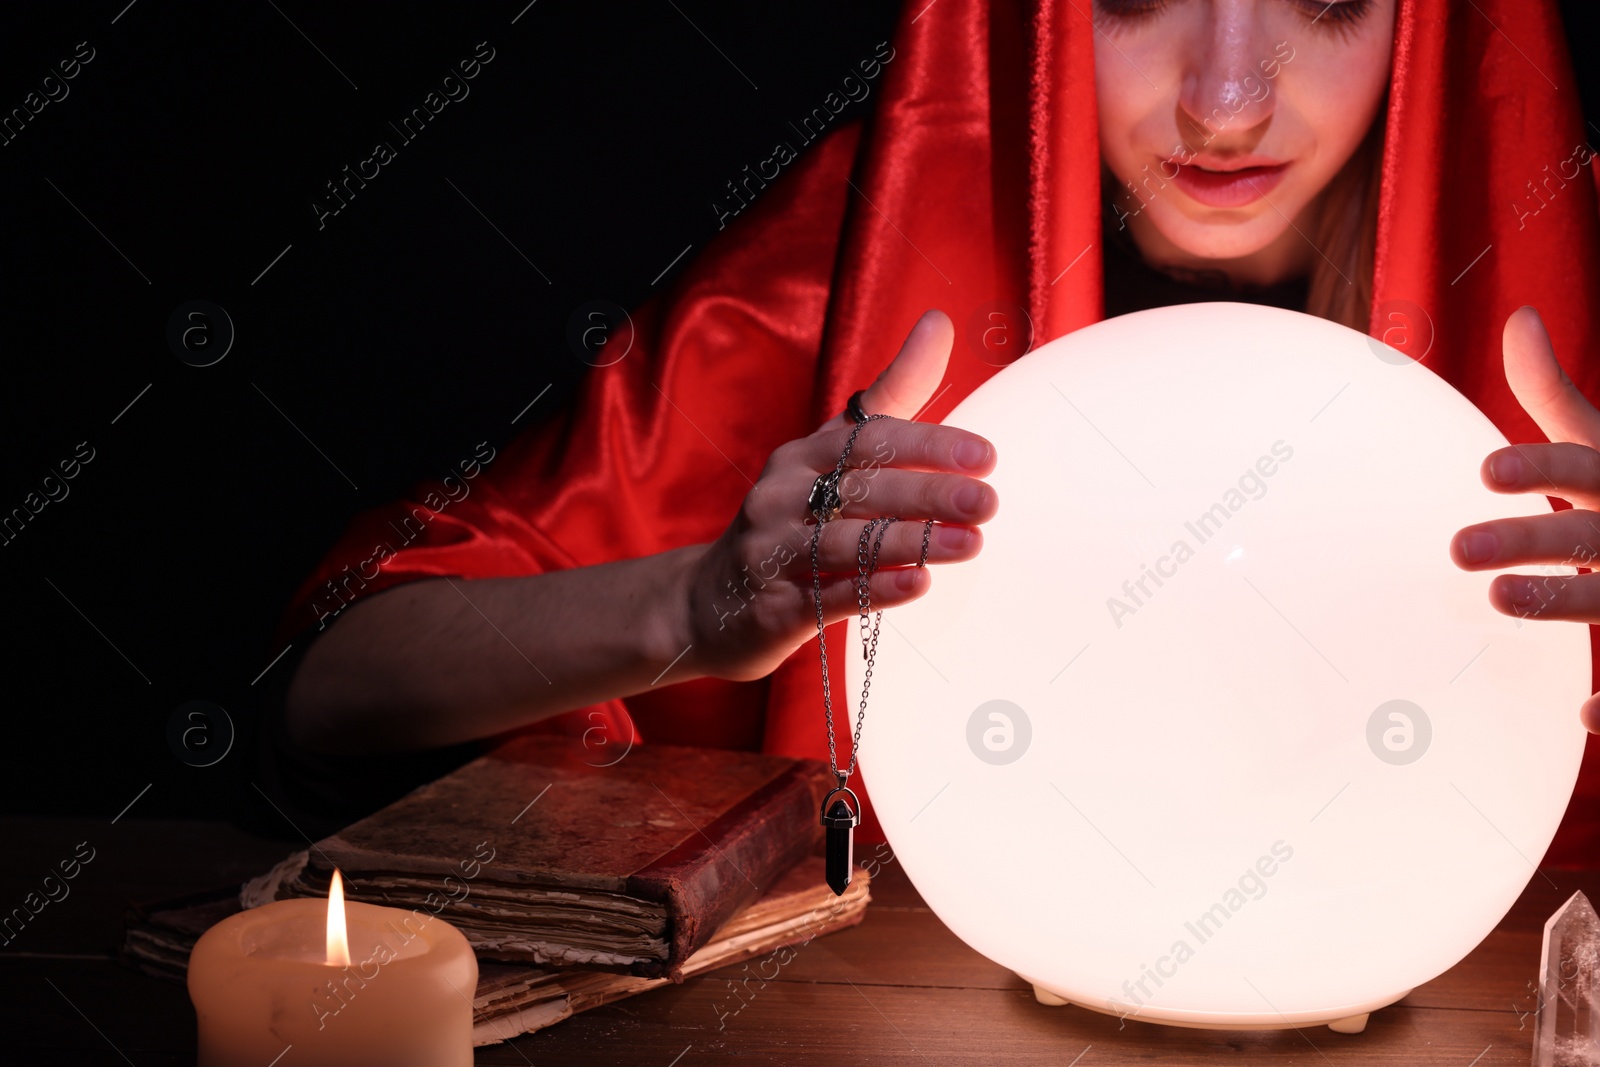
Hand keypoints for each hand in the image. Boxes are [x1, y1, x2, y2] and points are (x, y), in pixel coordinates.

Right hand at [678, 309, 998, 682]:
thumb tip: (940, 322)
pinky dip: (875, 589)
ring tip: (971, 543)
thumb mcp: (833, 455)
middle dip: (928, 493)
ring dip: (911, 541)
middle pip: (860, 488)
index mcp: (802, 456)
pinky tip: (918, 584)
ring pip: (846, 542)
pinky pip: (827, 596)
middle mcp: (781, 496)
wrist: (711, 602)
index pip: (869, 440)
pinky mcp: (772, 607)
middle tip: (988, 500)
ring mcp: (771, 552)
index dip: (927, 445)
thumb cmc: (792, 520)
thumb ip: (892, 396)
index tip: (985, 455)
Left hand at [1449, 306, 1599, 732]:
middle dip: (1533, 539)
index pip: (1581, 466)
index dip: (1539, 468)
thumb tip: (1517, 320)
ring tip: (1500, 599)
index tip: (1486, 469)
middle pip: (1588, 533)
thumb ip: (1556, 395)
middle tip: (1458, 548)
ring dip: (1562, 599)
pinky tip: (1586, 715)